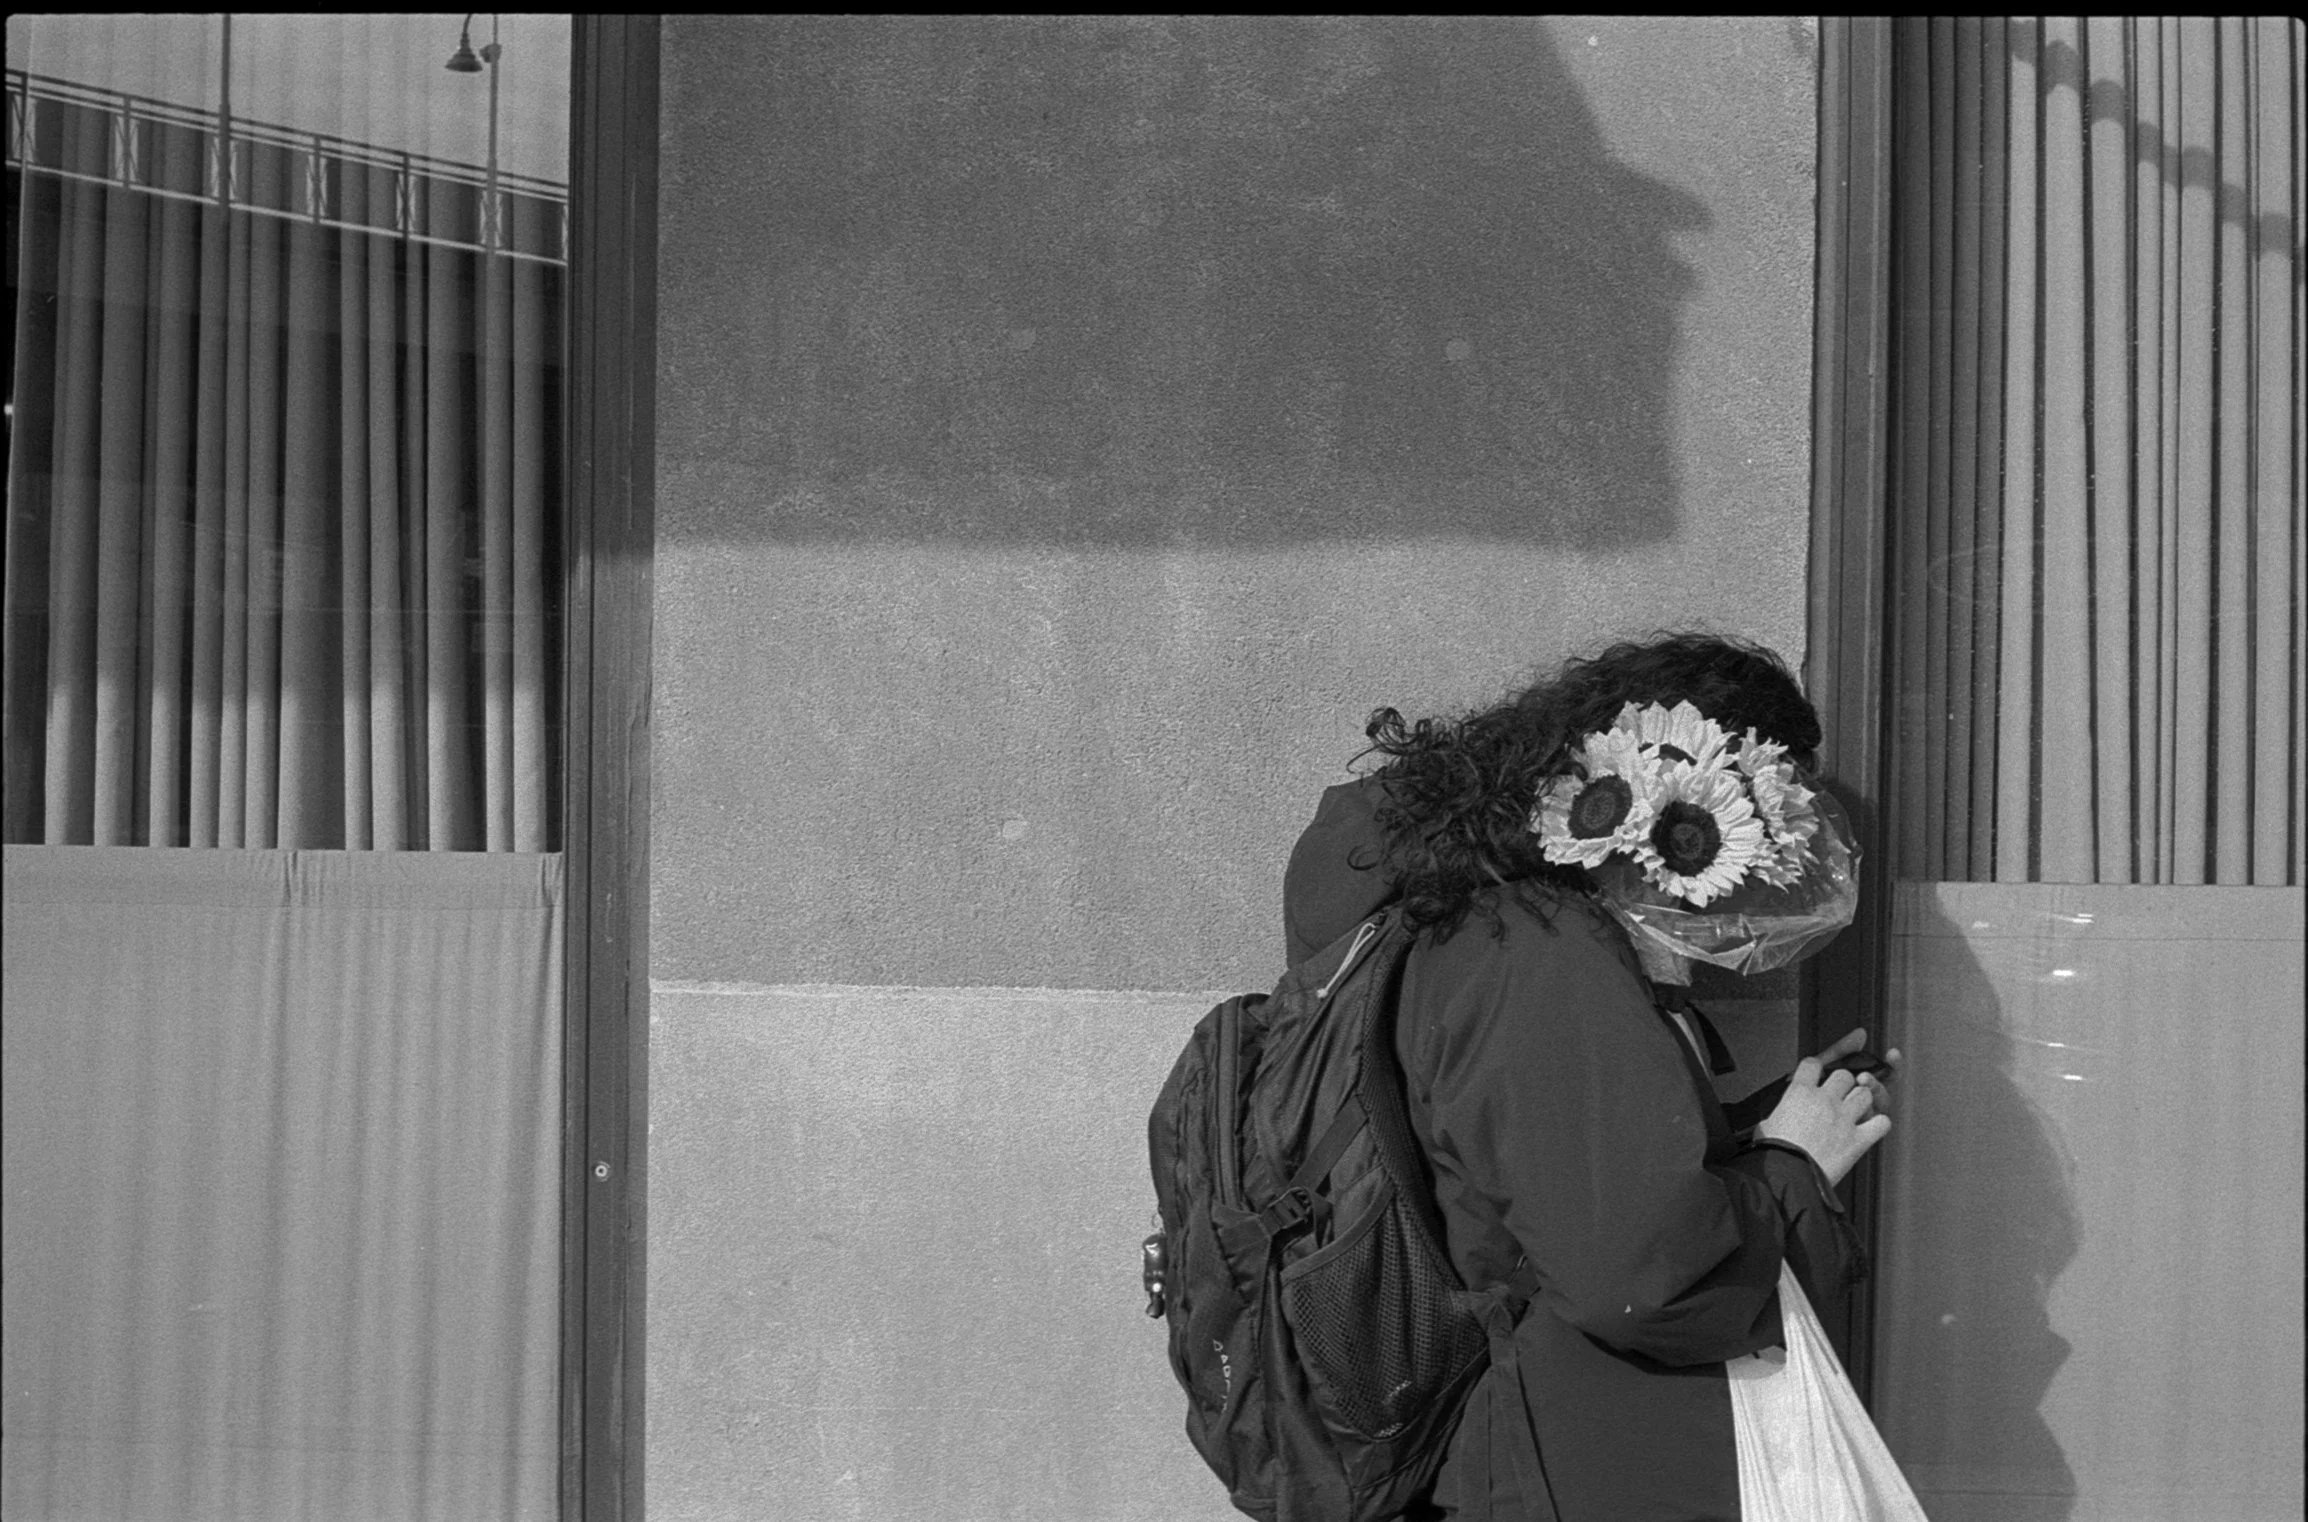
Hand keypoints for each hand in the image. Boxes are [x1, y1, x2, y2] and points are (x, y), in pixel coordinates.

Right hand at [1755, 1028, 1898, 1186]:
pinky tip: (1872, 1128)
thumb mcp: (1766, 1125)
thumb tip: (1774, 1121)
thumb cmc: (1773, 1153)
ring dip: (1863, 1100)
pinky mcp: (1858, 1140)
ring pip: (1866, 1094)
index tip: (1817, 1074)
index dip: (1816, 1068)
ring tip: (1856, 1109)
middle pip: (1845, 1075)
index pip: (1813, 1064)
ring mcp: (1844, 1118)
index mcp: (1799, 1092)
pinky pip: (1882, 1123)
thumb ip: (1777, 1114)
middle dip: (1844, 1083)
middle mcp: (1824, 1100)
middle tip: (1840, 1094)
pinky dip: (1879, 1124)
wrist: (1787, 1176)